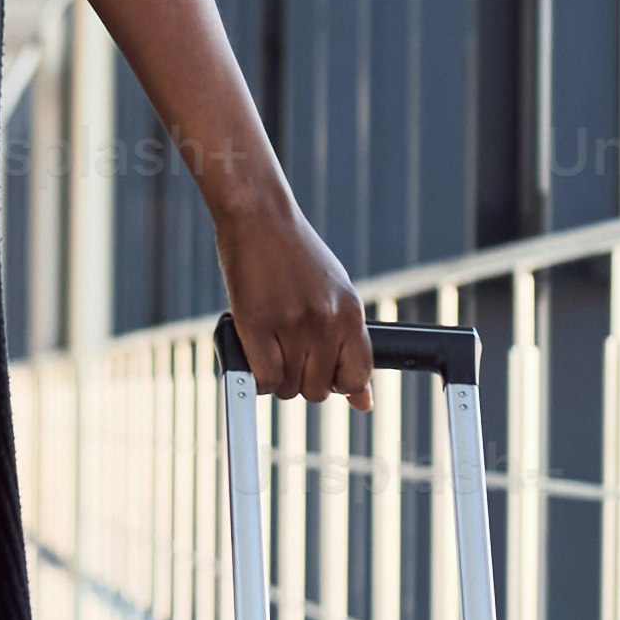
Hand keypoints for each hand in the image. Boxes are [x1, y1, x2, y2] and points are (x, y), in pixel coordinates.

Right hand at [213, 197, 370, 407]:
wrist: (260, 217)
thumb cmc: (295, 255)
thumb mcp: (336, 294)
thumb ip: (349, 345)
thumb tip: (364, 402)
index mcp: (351, 313)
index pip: (357, 377)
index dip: (338, 383)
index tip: (322, 371)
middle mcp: (327, 321)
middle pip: (319, 389)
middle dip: (302, 380)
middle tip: (288, 354)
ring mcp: (292, 323)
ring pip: (290, 388)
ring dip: (278, 379)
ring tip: (271, 347)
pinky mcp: (257, 323)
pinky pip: (264, 378)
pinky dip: (258, 378)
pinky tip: (256, 355)